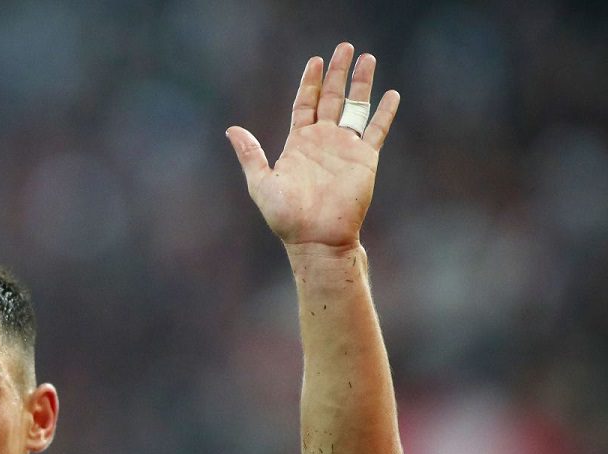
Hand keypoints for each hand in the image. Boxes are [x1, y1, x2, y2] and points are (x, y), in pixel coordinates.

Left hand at [226, 43, 399, 250]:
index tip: (315, 60)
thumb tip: (231, 129)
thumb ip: (250, 154)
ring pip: (355, 107)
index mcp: (298, 143)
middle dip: (336, 72)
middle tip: (343, 47)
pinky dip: (384, 113)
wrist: (315, 238)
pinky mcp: (365, 159)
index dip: (309, 82)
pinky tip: (391, 94)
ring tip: (367, 58)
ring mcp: (345, 148)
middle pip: (332, 97)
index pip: (305, 103)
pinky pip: (376, 130)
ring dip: (361, 83)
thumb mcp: (261, 182)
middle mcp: (323, 141)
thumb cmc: (286, 216)